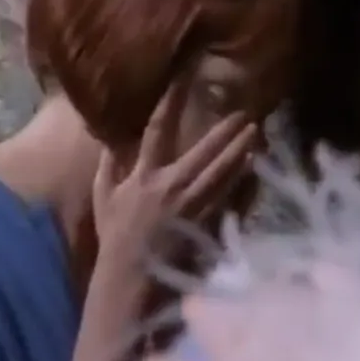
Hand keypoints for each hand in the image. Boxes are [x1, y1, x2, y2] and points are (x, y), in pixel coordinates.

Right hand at [92, 85, 259, 277]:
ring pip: (223, 175)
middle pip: (204, 152)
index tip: (183, 79)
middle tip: (243, 114)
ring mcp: (193, 209)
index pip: (157, 131)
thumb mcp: (103, 197)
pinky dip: (244, 185)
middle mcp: (172, 188)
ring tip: (256, 135)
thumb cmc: (115, 238)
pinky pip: (230, 201)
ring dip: (240, 153)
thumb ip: (107, 165)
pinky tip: (255, 170)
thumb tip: (109, 137)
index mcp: (144, 177)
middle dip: (225, 131)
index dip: (170, 102)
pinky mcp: (207, 227)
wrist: (130, 280)